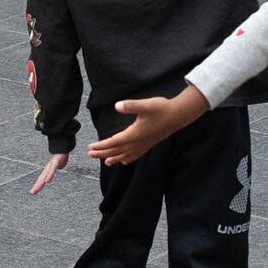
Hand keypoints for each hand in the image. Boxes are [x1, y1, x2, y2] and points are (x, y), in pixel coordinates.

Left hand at [30, 153, 68, 194]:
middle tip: (32, 192)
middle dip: (37, 186)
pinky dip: (49, 175)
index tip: (34, 191)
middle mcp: (48, 167)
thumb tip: (60, 167)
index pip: (42, 178)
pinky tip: (47, 181)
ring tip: (37, 189)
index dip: (38, 185)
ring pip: (45, 175)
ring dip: (41, 182)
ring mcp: (52, 164)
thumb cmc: (60, 153)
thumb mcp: (60, 162)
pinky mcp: (56, 161)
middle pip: (42, 178)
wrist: (62, 145)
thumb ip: (59, 165)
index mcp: (49, 168)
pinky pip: (52, 169)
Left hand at [88, 89, 204, 165]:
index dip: (100, 146)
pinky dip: (127, 159)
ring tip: (105, 162)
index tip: (90, 148)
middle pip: (116, 150)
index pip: (113, 142)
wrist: (178, 115)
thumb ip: (131, 105)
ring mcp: (144, 145)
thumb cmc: (162, 108)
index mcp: (134, 134)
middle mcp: (137, 142)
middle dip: (102, 153)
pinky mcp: (149, 144)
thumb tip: (117, 105)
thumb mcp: (145, 105)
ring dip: (113, 158)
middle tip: (89, 155)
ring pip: (125, 155)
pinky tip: (125, 161)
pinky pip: (135, 155)